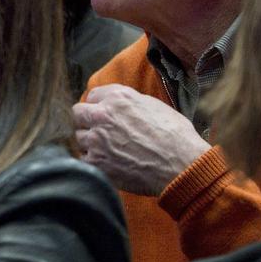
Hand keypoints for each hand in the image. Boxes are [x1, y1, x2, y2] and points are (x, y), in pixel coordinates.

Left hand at [73, 84, 210, 195]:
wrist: (181, 166)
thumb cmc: (175, 136)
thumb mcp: (154, 106)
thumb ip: (129, 102)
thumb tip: (117, 103)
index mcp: (118, 98)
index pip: (93, 95)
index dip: (99, 105)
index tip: (103, 113)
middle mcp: (102, 115)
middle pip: (78, 113)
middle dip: (87, 120)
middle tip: (100, 130)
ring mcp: (96, 140)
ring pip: (79, 137)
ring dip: (90, 142)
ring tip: (109, 149)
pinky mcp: (95, 162)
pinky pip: (83, 158)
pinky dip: (93, 161)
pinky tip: (108, 163)